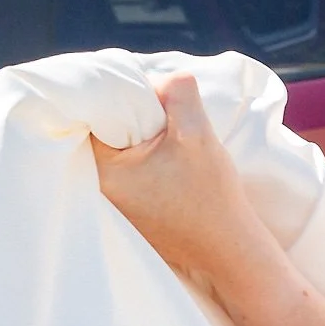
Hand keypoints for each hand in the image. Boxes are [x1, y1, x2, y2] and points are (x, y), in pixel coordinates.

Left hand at [90, 72, 271, 295]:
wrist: (228, 249)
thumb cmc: (210, 196)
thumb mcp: (197, 133)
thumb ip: (179, 93)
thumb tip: (165, 77)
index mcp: (105, 171)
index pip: (96, 113)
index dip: (122, 95)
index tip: (148, 93)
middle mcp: (98, 190)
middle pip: (103, 130)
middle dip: (131, 115)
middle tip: (160, 111)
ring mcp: (112, 205)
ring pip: (116, 150)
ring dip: (138, 137)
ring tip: (167, 136)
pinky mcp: (129, 212)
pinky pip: (127, 171)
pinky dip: (143, 159)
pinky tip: (168, 160)